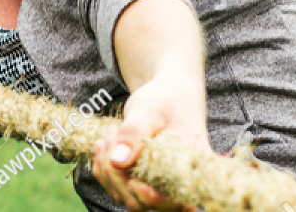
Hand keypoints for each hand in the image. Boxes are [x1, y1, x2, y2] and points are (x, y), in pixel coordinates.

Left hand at [91, 76, 209, 210]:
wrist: (168, 95)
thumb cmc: (166, 99)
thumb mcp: (149, 110)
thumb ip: (134, 133)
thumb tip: (119, 162)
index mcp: (192, 169)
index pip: (174, 202)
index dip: (150, 197)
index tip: (132, 179)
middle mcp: (177, 184)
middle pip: (141, 202)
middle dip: (117, 174)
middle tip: (112, 134)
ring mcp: (158, 186)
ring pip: (125, 197)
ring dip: (108, 170)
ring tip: (110, 134)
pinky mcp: (142, 181)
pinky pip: (118, 189)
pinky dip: (104, 170)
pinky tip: (103, 145)